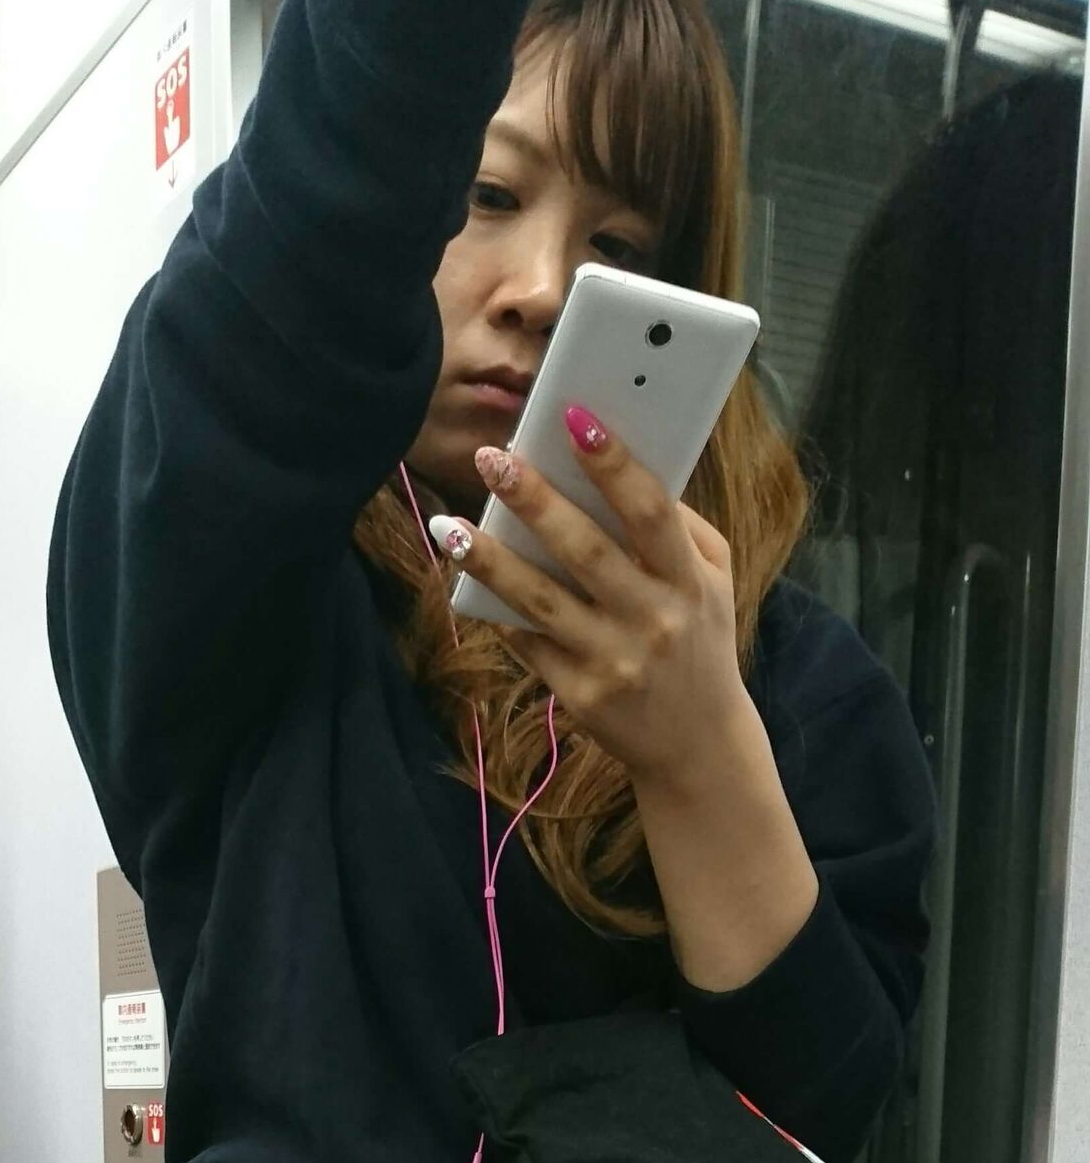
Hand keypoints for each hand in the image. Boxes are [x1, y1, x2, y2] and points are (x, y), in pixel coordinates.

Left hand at [433, 406, 751, 794]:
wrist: (699, 744)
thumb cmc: (701, 641)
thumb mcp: (714, 580)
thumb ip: (679, 527)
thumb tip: (615, 468)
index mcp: (688, 581)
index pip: (650, 512)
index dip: (613, 464)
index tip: (574, 418)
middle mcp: (652, 621)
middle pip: (585, 551)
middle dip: (535, 499)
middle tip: (490, 457)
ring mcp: (614, 662)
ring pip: (540, 601)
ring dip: (490, 559)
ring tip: (449, 525)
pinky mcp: (581, 696)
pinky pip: (530, 642)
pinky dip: (497, 607)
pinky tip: (465, 574)